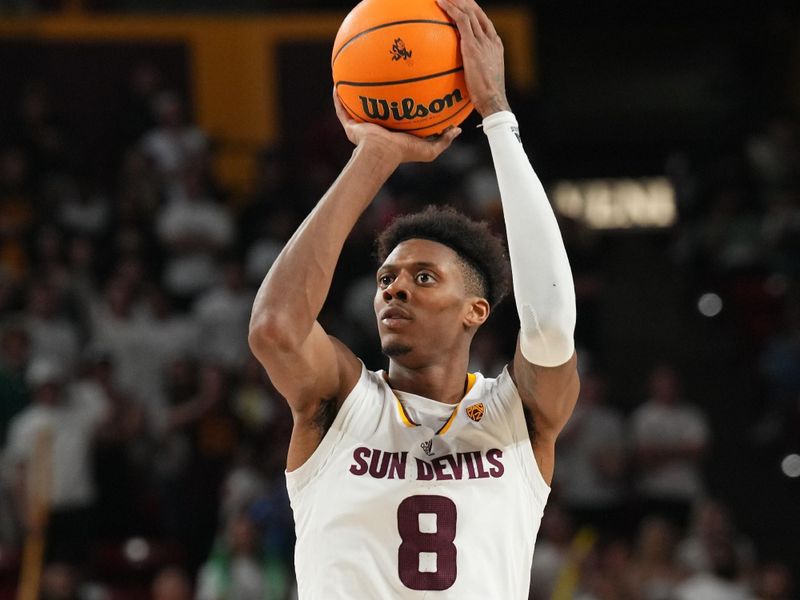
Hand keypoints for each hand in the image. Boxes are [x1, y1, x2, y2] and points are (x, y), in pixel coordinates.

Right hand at [333, 89, 460, 164]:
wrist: (382, 154)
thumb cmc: (404, 153)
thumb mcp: (430, 149)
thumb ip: (444, 139)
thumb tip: (457, 129)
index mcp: (394, 133)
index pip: (396, 116)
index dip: (399, 104)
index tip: (405, 90)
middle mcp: (377, 129)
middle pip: (375, 109)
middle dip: (375, 96)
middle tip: (379, 78)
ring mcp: (363, 128)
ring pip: (356, 108)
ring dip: (354, 95)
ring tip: (352, 78)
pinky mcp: (351, 127)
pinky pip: (341, 111)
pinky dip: (337, 100)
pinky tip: (336, 87)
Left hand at [436, 0, 509, 117]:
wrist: (493, 100)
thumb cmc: (486, 98)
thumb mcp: (483, 80)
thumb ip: (475, 71)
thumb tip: (463, 76)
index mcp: (496, 45)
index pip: (484, 22)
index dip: (474, 11)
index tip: (464, 5)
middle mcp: (491, 39)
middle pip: (477, 12)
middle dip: (465, 1)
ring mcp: (483, 41)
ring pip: (469, 12)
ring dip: (456, 1)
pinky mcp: (473, 46)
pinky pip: (461, 21)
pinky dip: (451, 9)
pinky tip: (440, 3)